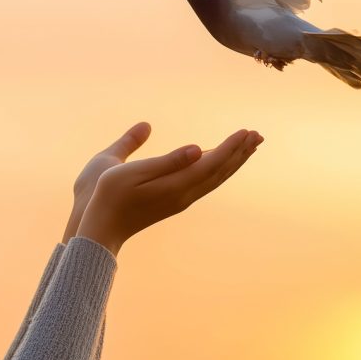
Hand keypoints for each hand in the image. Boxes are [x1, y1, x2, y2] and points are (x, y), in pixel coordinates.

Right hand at [76, 128, 263, 255]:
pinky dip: (218, 170)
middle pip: (220, 172)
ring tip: (248, 146)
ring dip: (233, 162)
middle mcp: (184, 195)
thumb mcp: (133, 173)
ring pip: (215, 179)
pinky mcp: (174, 202)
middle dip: (240, 153)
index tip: (247, 131)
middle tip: (259, 135)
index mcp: (176, 186)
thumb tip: (197, 149)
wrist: (102, 228)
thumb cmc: (109, 196)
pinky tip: (218, 162)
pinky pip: (205, 183)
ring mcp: (180, 201)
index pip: (211, 163)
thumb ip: (166, 161)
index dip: (231, 146)